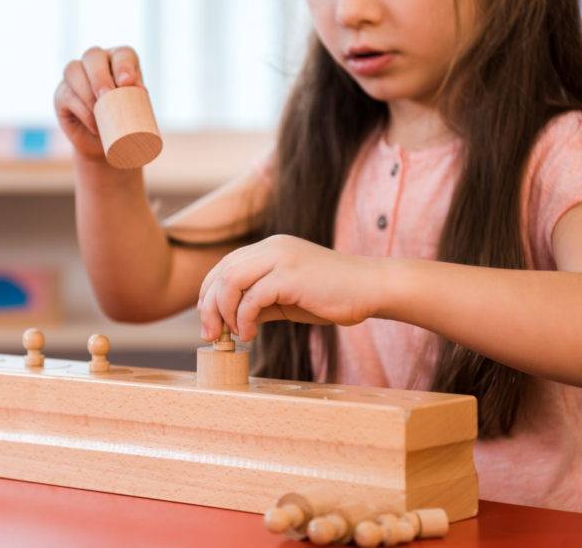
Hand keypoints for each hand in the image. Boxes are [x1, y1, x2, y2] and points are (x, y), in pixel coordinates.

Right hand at [53, 46, 145, 162]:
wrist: (108, 142)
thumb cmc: (125, 120)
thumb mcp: (135, 109)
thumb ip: (138, 96)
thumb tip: (141, 89)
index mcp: (118, 61)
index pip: (121, 54)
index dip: (123, 64)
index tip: (126, 82)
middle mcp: (95, 63)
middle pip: (92, 55)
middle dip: (99, 75)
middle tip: (107, 94)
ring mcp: (75, 77)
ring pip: (73, 70)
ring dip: (87, 91)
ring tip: (99, 110)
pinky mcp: (62, 94)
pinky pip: (67, 95)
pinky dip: (83, 111)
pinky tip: (95, 124)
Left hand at [198, 235, 379, 341]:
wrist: (372, 288)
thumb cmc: (333, 294)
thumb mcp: (288, 297)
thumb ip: (260, 301)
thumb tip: (231, 319)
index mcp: (269, 248)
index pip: (224, 266)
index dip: (209, 295)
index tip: (211, 323)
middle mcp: (271, 247)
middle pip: (221, 272)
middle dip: (209, 306)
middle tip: (211, 335)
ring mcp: (280, 257)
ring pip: (230, 281)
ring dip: (224, 313)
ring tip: (233, 335)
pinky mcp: (290, 275)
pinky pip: (252, 298)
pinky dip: (244, 319)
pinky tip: (251, 334)